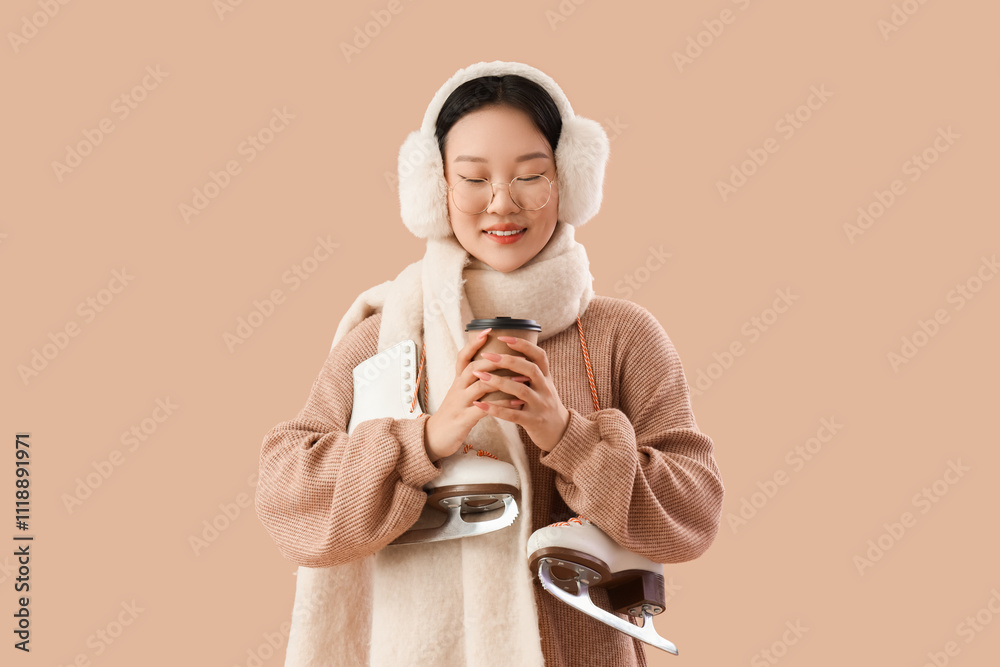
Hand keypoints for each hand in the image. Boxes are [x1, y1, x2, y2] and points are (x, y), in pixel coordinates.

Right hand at [423, 328, 524, 461]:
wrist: (434, 439)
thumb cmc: (453, 415)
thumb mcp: (460, 395)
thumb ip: (473, 382)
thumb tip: (491, 369)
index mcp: (458, 382)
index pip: (463, 357)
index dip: (474, 344)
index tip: (488, 330)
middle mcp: (457, 389)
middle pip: (474, 367)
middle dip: (495, 359)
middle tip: (516, 354)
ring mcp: (459, 404)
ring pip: (480, 386)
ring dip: (503, 380)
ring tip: (521, 378)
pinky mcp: (463, 419)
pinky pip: (484, 409)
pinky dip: (502, 404)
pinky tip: (516, 402)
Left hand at [470, 336, 569, 452]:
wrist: (560, 433)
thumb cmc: (545, 406)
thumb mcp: (543, 386)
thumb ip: (530, 372)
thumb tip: (509, 351)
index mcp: (546, 378)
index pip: (539, 355)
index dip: (523, 344)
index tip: (503, 336)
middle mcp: (546, 389)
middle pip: (530, 369)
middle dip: (508, 360)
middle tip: (487, 355)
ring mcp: (541, 405)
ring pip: (521, 391)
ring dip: (499, 382)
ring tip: (480, 376)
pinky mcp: (534, 422)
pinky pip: (513, 414)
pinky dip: (496, 409)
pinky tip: (480, 405)